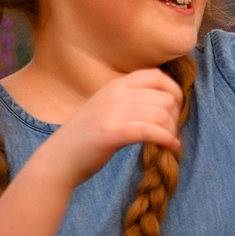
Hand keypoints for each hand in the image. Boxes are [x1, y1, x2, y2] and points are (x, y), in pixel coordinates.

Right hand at [44, 67, 182, 184]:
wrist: (58, 159)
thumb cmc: (87, 138)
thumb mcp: (107, 108)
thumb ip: (130, 100)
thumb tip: (165, 100)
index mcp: (115, 85)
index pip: (157, 76)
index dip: (174, 92)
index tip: (174, 111)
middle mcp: (114, 94)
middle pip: (164, 98)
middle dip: (175, 117)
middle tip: (170, 132)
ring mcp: (112, 112)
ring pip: (161, 114)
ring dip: (171, 131)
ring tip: (169, 142)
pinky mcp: (111, 133)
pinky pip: (150, 131)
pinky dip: (166, 139)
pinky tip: (170, 147)